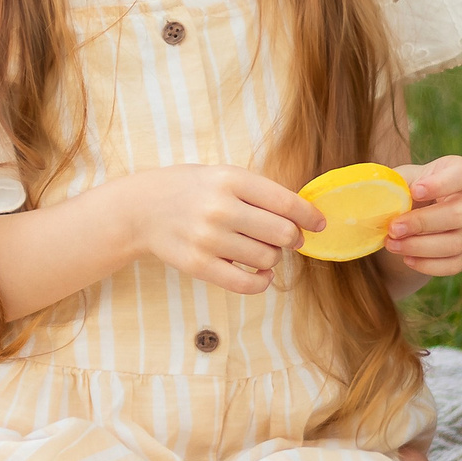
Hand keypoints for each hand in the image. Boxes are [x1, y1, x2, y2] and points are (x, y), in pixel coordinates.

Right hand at [122, 166, 326, 294]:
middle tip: (287, 238)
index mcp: (231, 179)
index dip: (310, 216)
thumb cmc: (192, 190)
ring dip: (273, 258)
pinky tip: (260, 274)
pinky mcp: (198, 265)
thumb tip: (302, 221)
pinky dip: (262, 282)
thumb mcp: (223, 176)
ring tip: (261, 250)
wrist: (142, 208)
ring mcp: (208, 238)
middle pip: (282, 233)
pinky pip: (246, 284)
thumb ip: (259, 193)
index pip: (285, 202)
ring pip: (267, 259)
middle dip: (292, 238)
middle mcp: (220, 207)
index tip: (319, 224)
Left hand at [385, 155, 461, 276]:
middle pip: (459, 214)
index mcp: (461, 171)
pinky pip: (455, 264)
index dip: (441, 184)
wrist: (416, 214)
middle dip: (422, 223)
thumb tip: (379, 194)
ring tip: (392, 245)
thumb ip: (393, 183)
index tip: (415, 191)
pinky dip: (428, 264)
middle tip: (393, 228)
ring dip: (420, 247)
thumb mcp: (401, 180)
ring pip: (456, 243)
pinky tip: (407, 258)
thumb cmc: (409, 190)